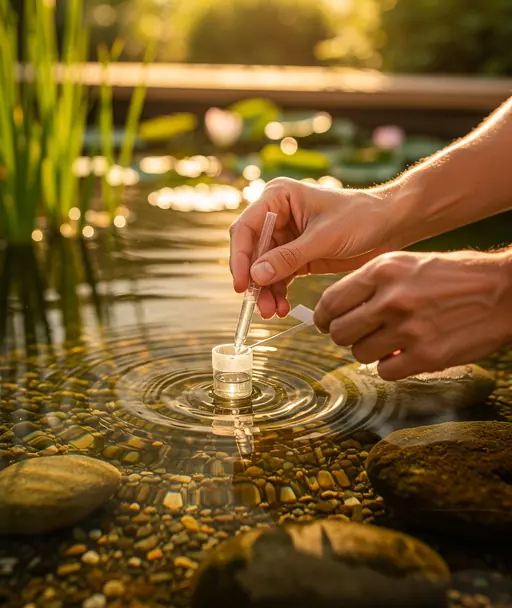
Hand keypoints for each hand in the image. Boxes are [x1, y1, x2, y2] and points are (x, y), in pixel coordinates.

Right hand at [229, 177, 393, 317]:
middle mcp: (277, 215)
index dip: (239, 258)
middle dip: (255, 280)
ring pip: (263, 268)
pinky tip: (282, 307)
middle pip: (252, 252)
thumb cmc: (360, 217)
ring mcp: (286, 237)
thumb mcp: (323, 238)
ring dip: (266, 291)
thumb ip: (289, 257)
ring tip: (273, 312)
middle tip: (260, 307)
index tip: (242, 285)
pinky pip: (279, 276)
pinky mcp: (296, 256)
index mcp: (278, 197)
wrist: (390, 225)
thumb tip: (256, 276)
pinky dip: (278, 292)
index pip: (246, 228)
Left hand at [314, 250, 511, 379]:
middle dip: (344, 336)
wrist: (503, 290)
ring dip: (368, 351)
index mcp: (382, 270)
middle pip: (338, 332)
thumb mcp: (406, 264)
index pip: (330, 302)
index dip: (322, 317)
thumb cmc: (453, 275)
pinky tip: (403, 355)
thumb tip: (337, 310)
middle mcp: (391, 298)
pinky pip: (384, 372)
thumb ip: (370, 284)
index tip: (326, 323)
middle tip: (358, 334)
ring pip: (358, 353)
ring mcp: (408, 328)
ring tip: (387, 342)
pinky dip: (390, 367)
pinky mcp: (427, 355)